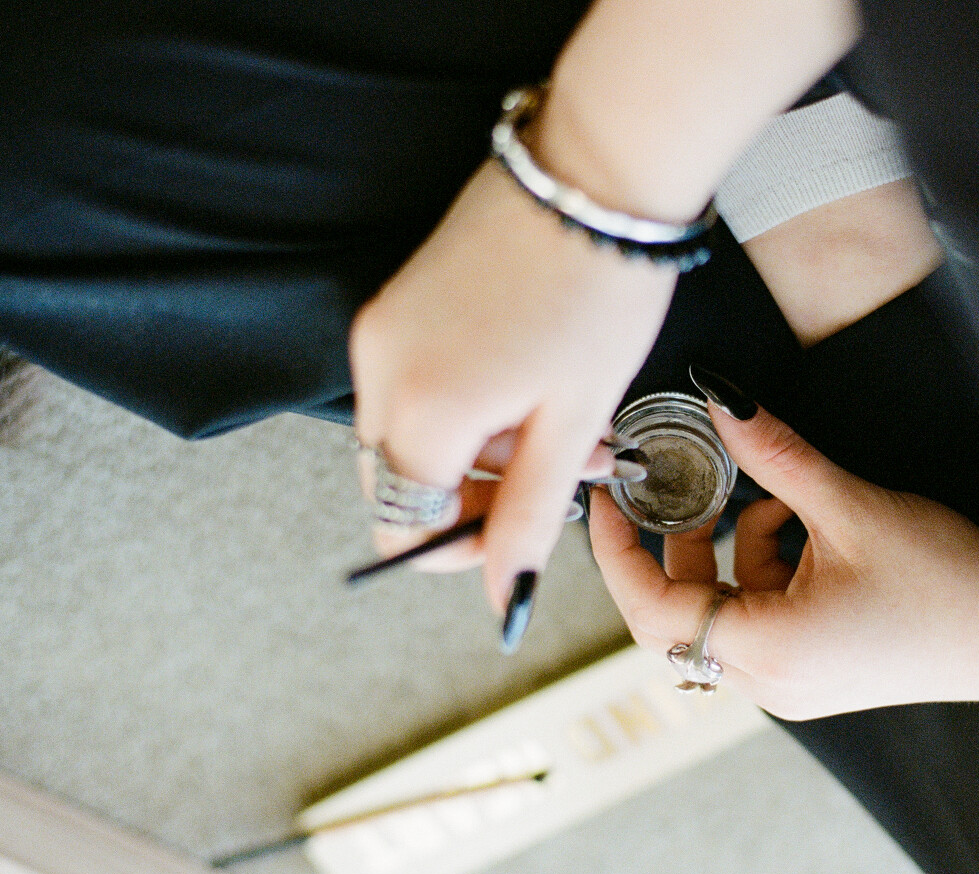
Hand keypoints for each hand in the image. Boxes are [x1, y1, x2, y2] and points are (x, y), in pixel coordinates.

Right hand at [350, 159, 676, 610]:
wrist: (597, 169)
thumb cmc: (599, 291)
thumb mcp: (573, 419)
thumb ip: (527, 516)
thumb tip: (503, 599)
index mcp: (420, 410)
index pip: (406, 523)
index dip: (462, 548)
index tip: (520, 542)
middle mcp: (379, 369)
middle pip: (401, 481)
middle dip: (476, 499)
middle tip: (560, 481)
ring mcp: (384, 327)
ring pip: (414, 432)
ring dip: (485, 452)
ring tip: (573, 428)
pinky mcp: (401, 298)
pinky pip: (418, 381)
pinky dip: (473, 405)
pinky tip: (540, 386)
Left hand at [588, 396, 978, 719]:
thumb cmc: (951, 583)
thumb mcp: (853, 507)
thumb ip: (776, 454)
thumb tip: (721, 399)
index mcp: (767, 653)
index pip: (652, 611)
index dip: (619, 553)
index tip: (608, 500)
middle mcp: (768, 685)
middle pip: (680, 617)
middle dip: (680, 546)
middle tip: (689, 488)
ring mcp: (793, 688)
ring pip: (722, 616)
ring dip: (732, 554)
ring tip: (782, 503)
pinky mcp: (817, 677)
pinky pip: (760, 624)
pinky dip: (766, 573)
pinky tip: (810, 532)